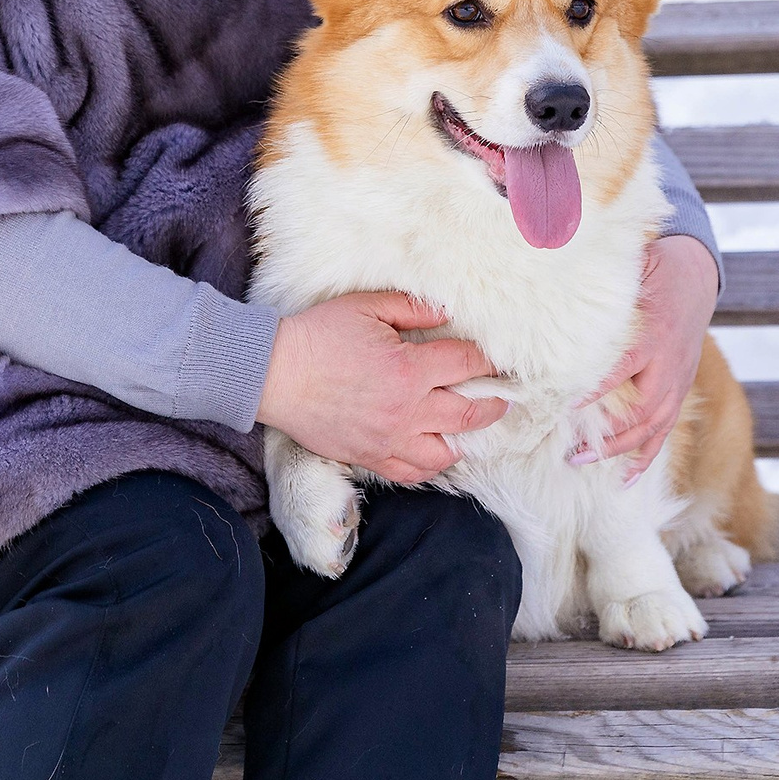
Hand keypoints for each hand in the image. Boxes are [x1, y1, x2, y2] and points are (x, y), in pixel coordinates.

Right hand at [257, 291, 507, 485]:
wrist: (274, 374)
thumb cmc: (318, 336)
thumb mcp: (366, 307)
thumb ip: (411, 308)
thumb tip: (446, 313)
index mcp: (409, 369)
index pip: (466, 365)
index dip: (487, 360)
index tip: (497, 360)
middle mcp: (406, 410)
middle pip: (468, 413)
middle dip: (493, 404)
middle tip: (504, 398)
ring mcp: (389, 439)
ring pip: (445, 451)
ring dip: (465, 439)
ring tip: (471, 428)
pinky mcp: (369, 457)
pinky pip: (411, 473)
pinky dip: (430, 464)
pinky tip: (436, 452)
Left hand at [575, 234, 717, 483]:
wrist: (697, 277)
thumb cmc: (654, 269)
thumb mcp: (634, 264)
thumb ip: (601, 274)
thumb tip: (556, 256)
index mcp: (653, 333)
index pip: (624, 366)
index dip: (597, 389)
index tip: (565, 405)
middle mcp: (668, 363)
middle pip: (641, 408)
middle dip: (606, 432)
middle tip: (568, 448)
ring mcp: (677, 380)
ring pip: (652, 426)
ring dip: (618, 449)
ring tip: (581, 462)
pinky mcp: (679, 390)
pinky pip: (665, 430)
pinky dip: (646, 457)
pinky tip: (623, 480)